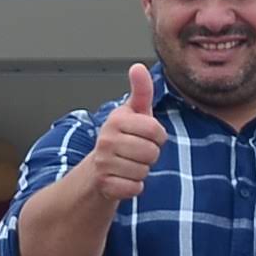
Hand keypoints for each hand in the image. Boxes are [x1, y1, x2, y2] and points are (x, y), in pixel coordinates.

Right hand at [87, 63, 165, 200]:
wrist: (98, 167)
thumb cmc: (122, 137)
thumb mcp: (134, 113)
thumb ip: (141, 91)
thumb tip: (138, 67)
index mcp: (117, 120)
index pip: (157, 132)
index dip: (157, 137)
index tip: (145, 136)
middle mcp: (106, 140)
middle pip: (152, 153)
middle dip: (150, 155)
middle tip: (136, 152)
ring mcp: (104, 163)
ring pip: (144, 171)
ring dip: (142, 171)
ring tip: (129, 164)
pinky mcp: (105, 184)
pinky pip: (135, 188)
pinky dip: (135, 186)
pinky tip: (124, 178)